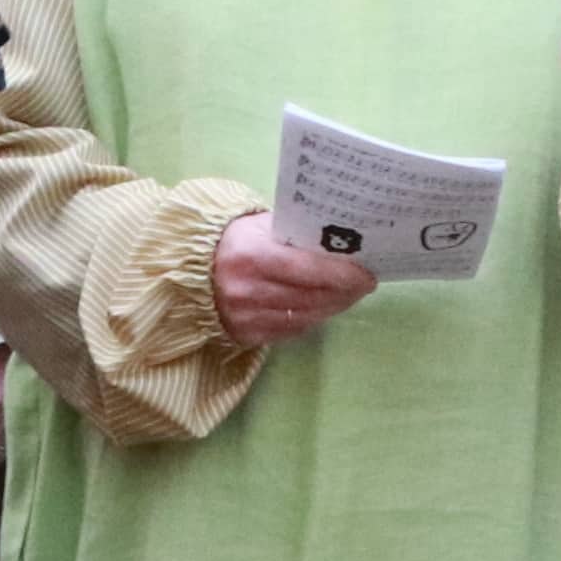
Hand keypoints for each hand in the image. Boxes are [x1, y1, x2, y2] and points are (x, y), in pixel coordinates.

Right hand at [210, 207, 379, 350]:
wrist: (193, 266)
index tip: (367, 275)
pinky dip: (311, 319)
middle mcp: (248, 289)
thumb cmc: (237, 239)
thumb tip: (343, 244)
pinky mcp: (246, 335)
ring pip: (306, 317)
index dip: (343, 275)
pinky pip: (291, 330)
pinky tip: (320, 307)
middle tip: (363, 285)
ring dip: (332, 307)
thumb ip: (298, 234)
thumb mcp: (264, 225)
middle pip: (312, 297)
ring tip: (346, 295)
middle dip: (344, 292)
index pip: (309, 270)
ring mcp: (246, 316)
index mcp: (254, 256)